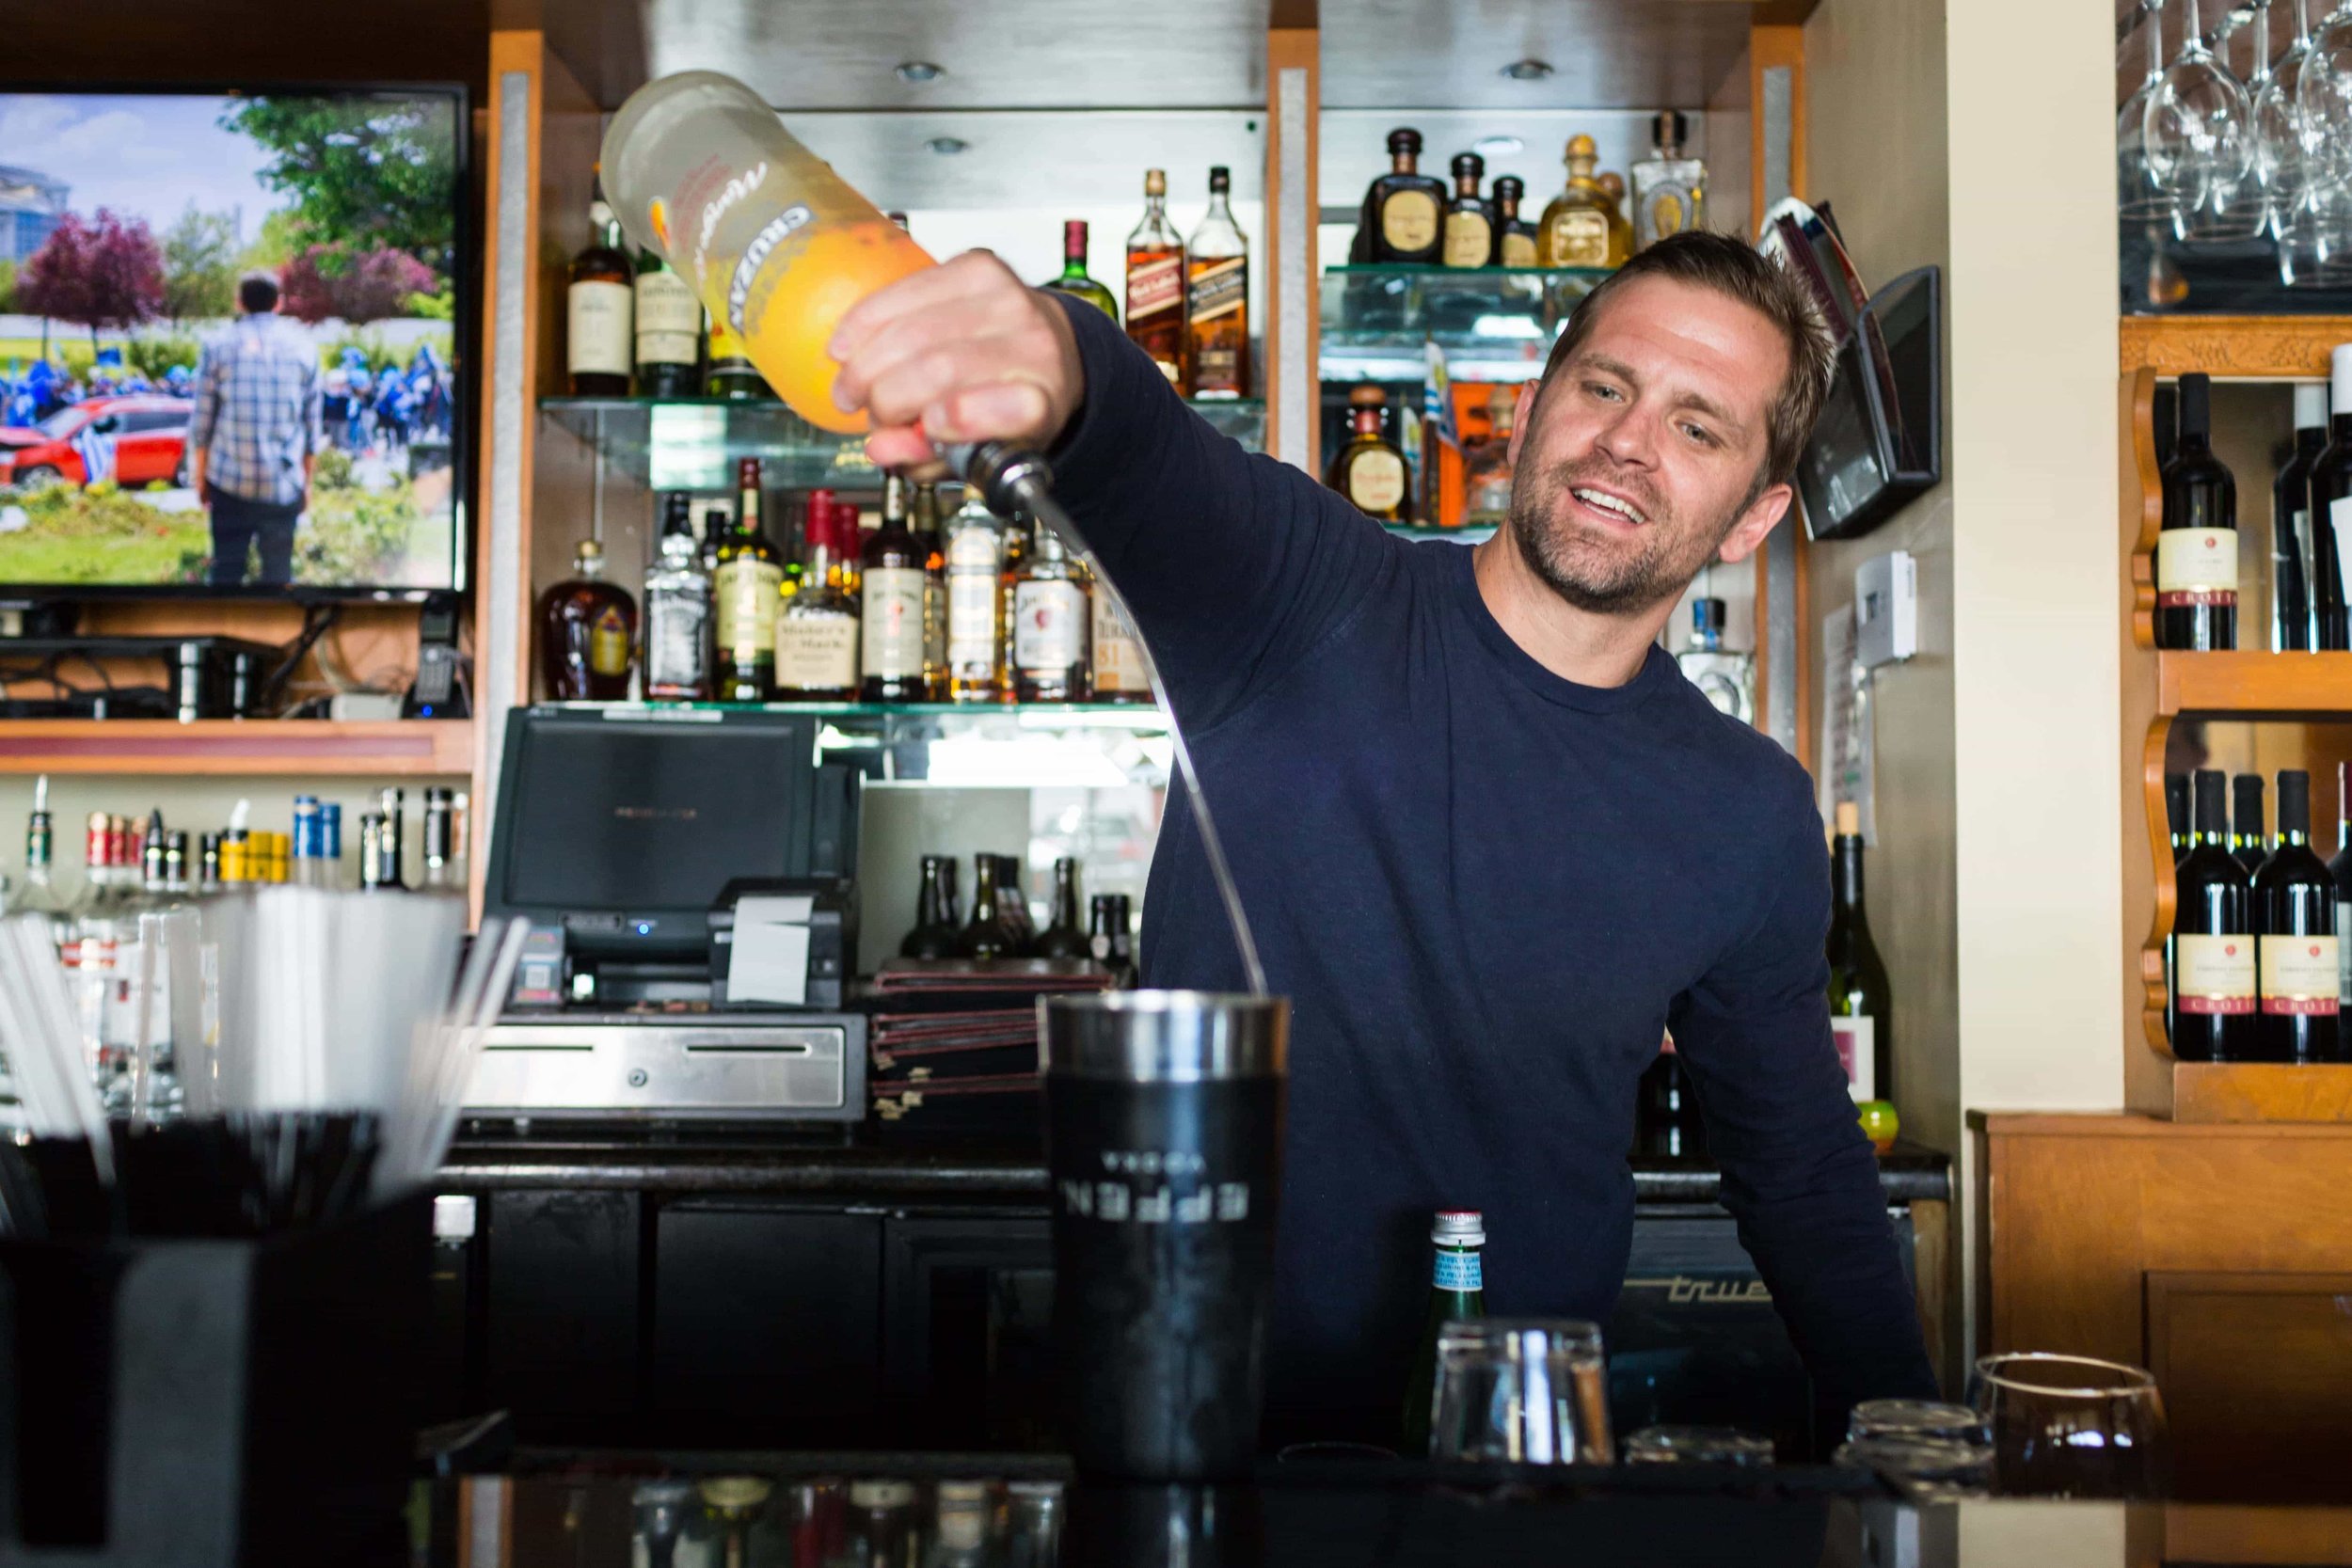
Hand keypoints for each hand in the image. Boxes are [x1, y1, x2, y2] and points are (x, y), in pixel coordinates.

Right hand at [828, 250, 1085, 473]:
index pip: (1013, 408)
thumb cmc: (1007, 403)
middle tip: (870, 416)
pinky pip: (901, 292)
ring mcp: (1008, 299)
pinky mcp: (978, 266)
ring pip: (910, 330)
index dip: (960, 419)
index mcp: (1044, 401)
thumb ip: (927, 457)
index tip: (926, 427)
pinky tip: (850, 347)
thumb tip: (881, 447)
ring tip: (852, 389)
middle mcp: (1034, 345)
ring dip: (864, 365)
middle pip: (938, 368)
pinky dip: (863, 323)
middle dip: (885, 399)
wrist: (1045, 346)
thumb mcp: (976, 449)